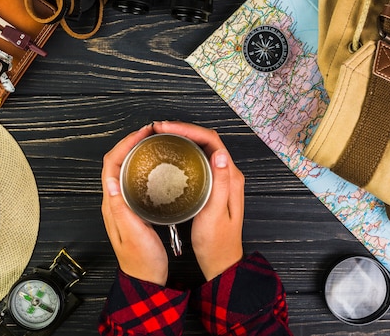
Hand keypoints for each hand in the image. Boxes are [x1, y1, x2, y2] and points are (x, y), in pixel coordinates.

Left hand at [101, 124, 168, 285]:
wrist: (146, 279)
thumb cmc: (141, 260)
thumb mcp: (133, 233)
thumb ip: (121, 208)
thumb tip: (111, 180)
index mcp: (112, 205)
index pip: (111, 165)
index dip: (125, 145)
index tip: (142, 134)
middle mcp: (115, 202)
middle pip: (116, 162)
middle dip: (130, 143)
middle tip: (149, 132)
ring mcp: (123, 204)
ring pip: (124, 169)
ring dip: (135, 152)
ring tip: (151, 142)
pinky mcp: (133, 208)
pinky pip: (133, 179)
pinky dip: (141, 166)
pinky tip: (154, 165)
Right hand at [152, 121, 244, 280]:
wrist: (221, 261)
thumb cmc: (217, 242)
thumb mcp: (215, 214)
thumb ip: (220, 184)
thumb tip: (219, 154)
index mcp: (231, 177)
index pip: (211, 141)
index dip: (188, 129)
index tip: (166, 128)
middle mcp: (228, 173)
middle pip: (206, 140)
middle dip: (183, 129)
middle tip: (158, 129)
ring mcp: (220, 178)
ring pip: (202, 148)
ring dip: (183, 138)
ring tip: (161, 136)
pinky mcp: (213, 185)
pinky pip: (199, 159)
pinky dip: (184, 151)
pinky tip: (170, 154)